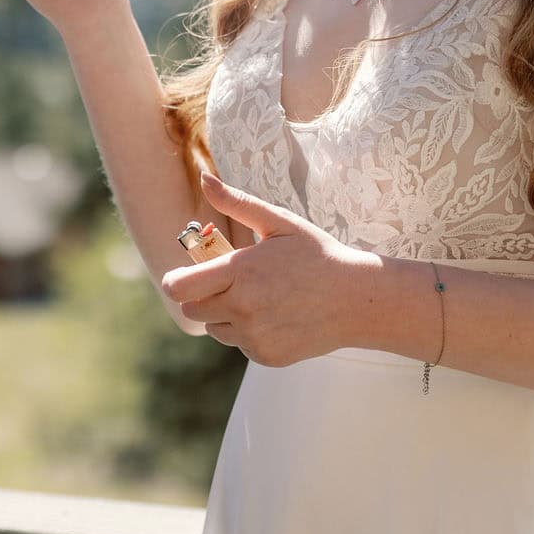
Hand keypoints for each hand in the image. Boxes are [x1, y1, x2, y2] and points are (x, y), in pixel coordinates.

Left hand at [158, 170, 375, 367]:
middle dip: (201, 296)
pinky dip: (248, 333)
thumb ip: (237, 203)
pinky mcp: (266, 356)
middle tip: (230, 283)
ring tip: (258, 298)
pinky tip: (275, 316)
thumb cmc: (317, 255)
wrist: (358, 299)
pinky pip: (240, 344)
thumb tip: (204, 178)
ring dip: (224, 315)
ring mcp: (254, 335)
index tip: (185, 275)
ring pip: (215, 328)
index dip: (176, 280)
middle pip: (192, 310)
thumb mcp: (279, 222)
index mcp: (240, 271)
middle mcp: (242, 307)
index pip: (179, 287)